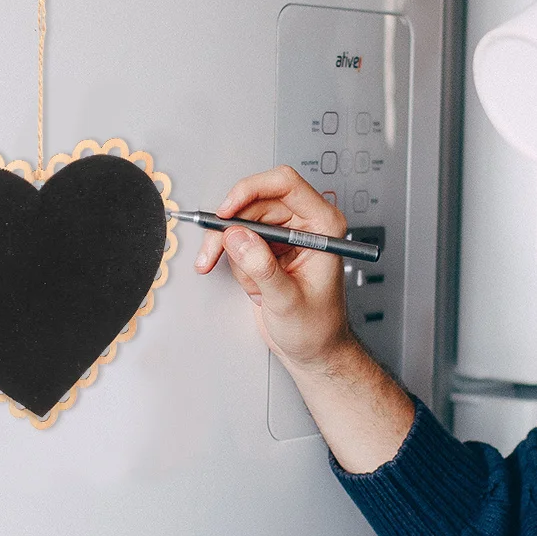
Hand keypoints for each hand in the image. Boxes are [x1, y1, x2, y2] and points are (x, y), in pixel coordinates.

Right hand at [194, 164, 414, 472]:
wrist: (314, 351)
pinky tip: (250, 286)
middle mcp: (305, 224)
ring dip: (228, 248)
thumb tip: (237, 236)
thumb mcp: (287, 301)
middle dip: (230, 226)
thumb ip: (262, 267)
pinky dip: (233, 260)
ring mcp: (285, 235)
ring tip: (238, 279)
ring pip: (242, 219)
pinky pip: (238, 239)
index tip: (226, 211)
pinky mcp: (268, 248)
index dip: (250, 190)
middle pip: (255, 200)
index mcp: (323, 226)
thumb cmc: (317, 329)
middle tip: (213, 251)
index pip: (285, 184)